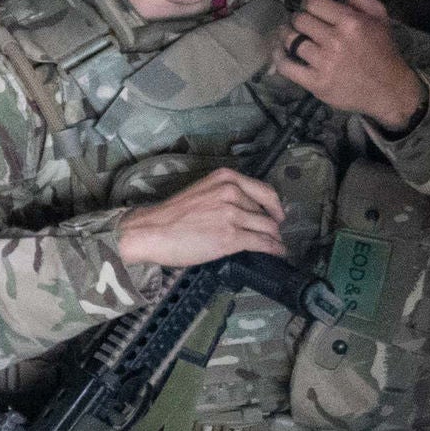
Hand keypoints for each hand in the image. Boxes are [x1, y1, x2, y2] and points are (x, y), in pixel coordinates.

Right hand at [114, 165, 284, 268]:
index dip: (274, 205)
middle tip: (274, 233)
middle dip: (273, 224)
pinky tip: (278, 252)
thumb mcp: (201, 192)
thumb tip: (245, 211)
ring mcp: (232, 215)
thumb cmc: (171, 216)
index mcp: (225, 178)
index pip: (264, 190)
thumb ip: (224, 195)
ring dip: (275, 238)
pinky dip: (274, 249)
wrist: (151, 231)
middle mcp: (232, 192)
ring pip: (268, 227)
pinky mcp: (231, 237)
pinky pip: (262, 243)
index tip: (277, 214)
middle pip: (267, 210)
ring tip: (277, 244)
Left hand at [275, 0, 424, 129]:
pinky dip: (279, 57)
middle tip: (306, 27)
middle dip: (300, 21)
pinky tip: (282, 53)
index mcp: (351, 21)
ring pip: (291, 41)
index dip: (311, 6)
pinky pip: (286, 66)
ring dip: (289, 37)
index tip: (315, 13)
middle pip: (299, 20)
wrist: (390, 90)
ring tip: (295, 38)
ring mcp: (325, 63)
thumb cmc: (382, 49)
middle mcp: (336, 41)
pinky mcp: (316, 83)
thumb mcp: (375, 14)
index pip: (312, 3)